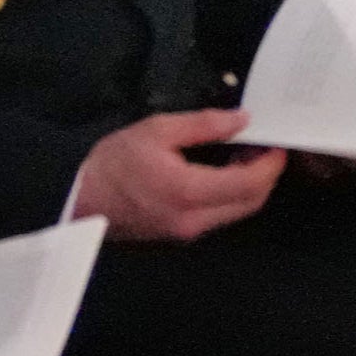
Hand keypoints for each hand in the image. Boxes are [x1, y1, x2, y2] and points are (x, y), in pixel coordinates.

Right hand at [69, 109, 284, 242]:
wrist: (78, 198)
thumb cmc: (114, 161)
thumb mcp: (158, 129)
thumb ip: (205, 124)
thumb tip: (243, 120)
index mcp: (189, 192)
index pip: (250, 184)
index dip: (271, 163)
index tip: (277, 141)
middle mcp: (194, 220)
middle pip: (251, 203)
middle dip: (266, 174)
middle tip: (263, 145)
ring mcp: (186, 232)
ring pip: (237, 212)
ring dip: (249, 185)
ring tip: (243, 153)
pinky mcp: (179, 235)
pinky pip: (219, 216)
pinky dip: (231, 194)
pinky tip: (222, 169)